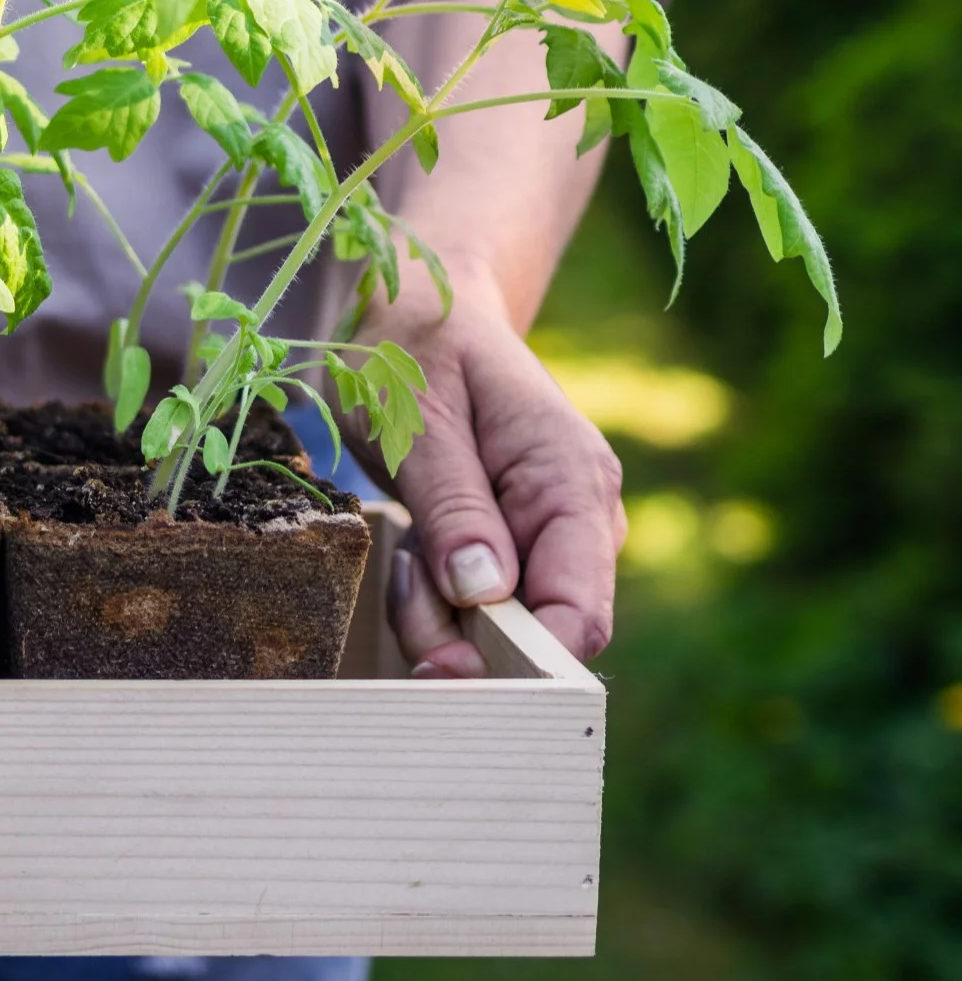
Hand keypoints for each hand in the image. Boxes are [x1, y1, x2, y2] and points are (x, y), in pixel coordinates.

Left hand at [356, 272, 626, 676]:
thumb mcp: (419, 420)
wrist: (423, 314)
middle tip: (403, 573)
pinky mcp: (511, 548)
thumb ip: (453, 504)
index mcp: (571, 482)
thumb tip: (484, 593)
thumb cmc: (415, 353)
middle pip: (535, 634)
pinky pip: (473, 606)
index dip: (521, 661)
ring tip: (402, 545)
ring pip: (497, 628)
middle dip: (460, 633)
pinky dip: (430, 595)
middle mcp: (577, 520)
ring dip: (434, 610)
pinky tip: (409, 549)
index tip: (443, 665)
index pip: (578, 612)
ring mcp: (546, 537)